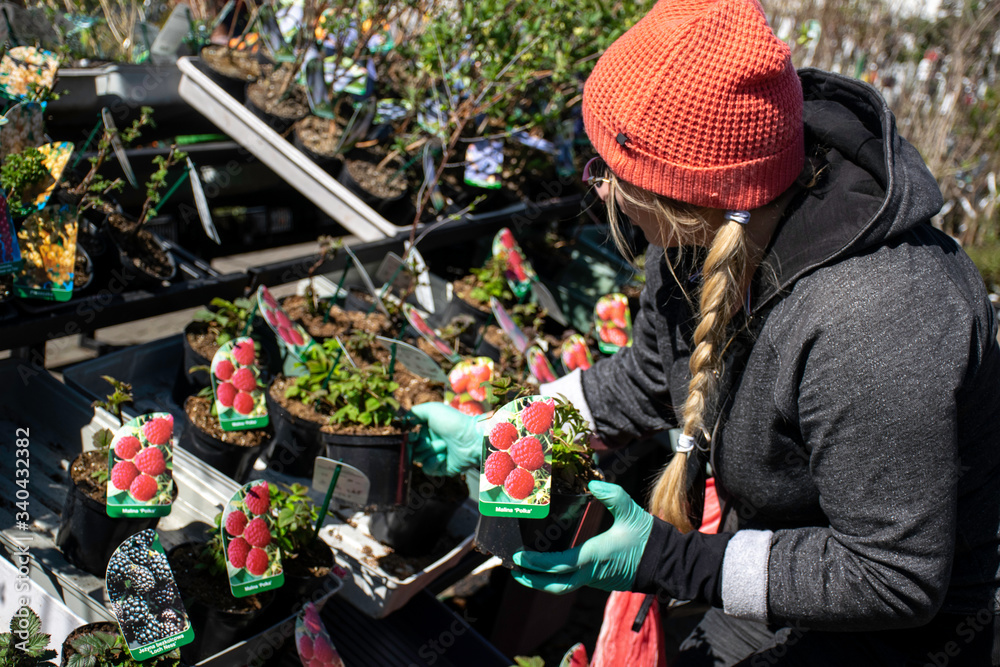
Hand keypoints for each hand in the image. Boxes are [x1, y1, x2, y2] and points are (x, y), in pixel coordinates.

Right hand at [409, 402, 482, 475]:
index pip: (410, 436)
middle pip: (412, 449)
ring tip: (444, 445)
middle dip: (419, 445)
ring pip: (419, 458)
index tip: (413, 435)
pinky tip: (443, 456)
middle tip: (427, 441)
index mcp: (428, 429)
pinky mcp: (442, 468)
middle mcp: (431, 442)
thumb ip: (414, 412)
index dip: (409, 437)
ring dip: (430, 451)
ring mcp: (436, 455)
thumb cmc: (452, 422)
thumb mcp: (432, 409)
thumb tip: (402, 421)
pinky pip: (428, 469)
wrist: (471, 438)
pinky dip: (433, 462)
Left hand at [512, 480, 652, 593]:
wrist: (666, 562)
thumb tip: (592, 483)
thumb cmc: (647, 537)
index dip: (537, 564)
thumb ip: (612, 495)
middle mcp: (591, 574)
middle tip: (514, 571)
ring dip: (543, 580)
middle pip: (555, 586)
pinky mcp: (600, 581)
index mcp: (594, 557)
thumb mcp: (630, 511)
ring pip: (563, 586)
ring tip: (525, 569)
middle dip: (532, 581)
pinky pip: (573, 582)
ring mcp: (595, 581)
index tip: (519, 558)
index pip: (558, 566)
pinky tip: (549, 564)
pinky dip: (557, 577)